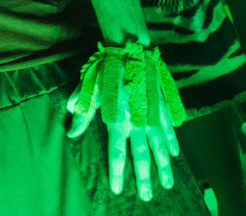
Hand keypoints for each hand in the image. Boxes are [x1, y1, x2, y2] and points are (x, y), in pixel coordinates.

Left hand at [67, 44, 182, 201]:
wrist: (130, 49)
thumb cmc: (105, 69)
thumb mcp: (88, 90)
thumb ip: (82, 113)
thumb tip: (71, 133)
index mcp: (118, 121)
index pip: (117, 153)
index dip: (117, 172)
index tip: (117, 189)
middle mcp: (137, 122)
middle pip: (142, 156)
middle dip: (144, 178)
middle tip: (146, 197)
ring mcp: (152, 115)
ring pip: (159, 147)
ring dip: (163, 167)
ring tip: (167, 184)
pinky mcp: (162, 106)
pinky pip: (168, 129)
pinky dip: (172, 142)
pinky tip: (174, 154)